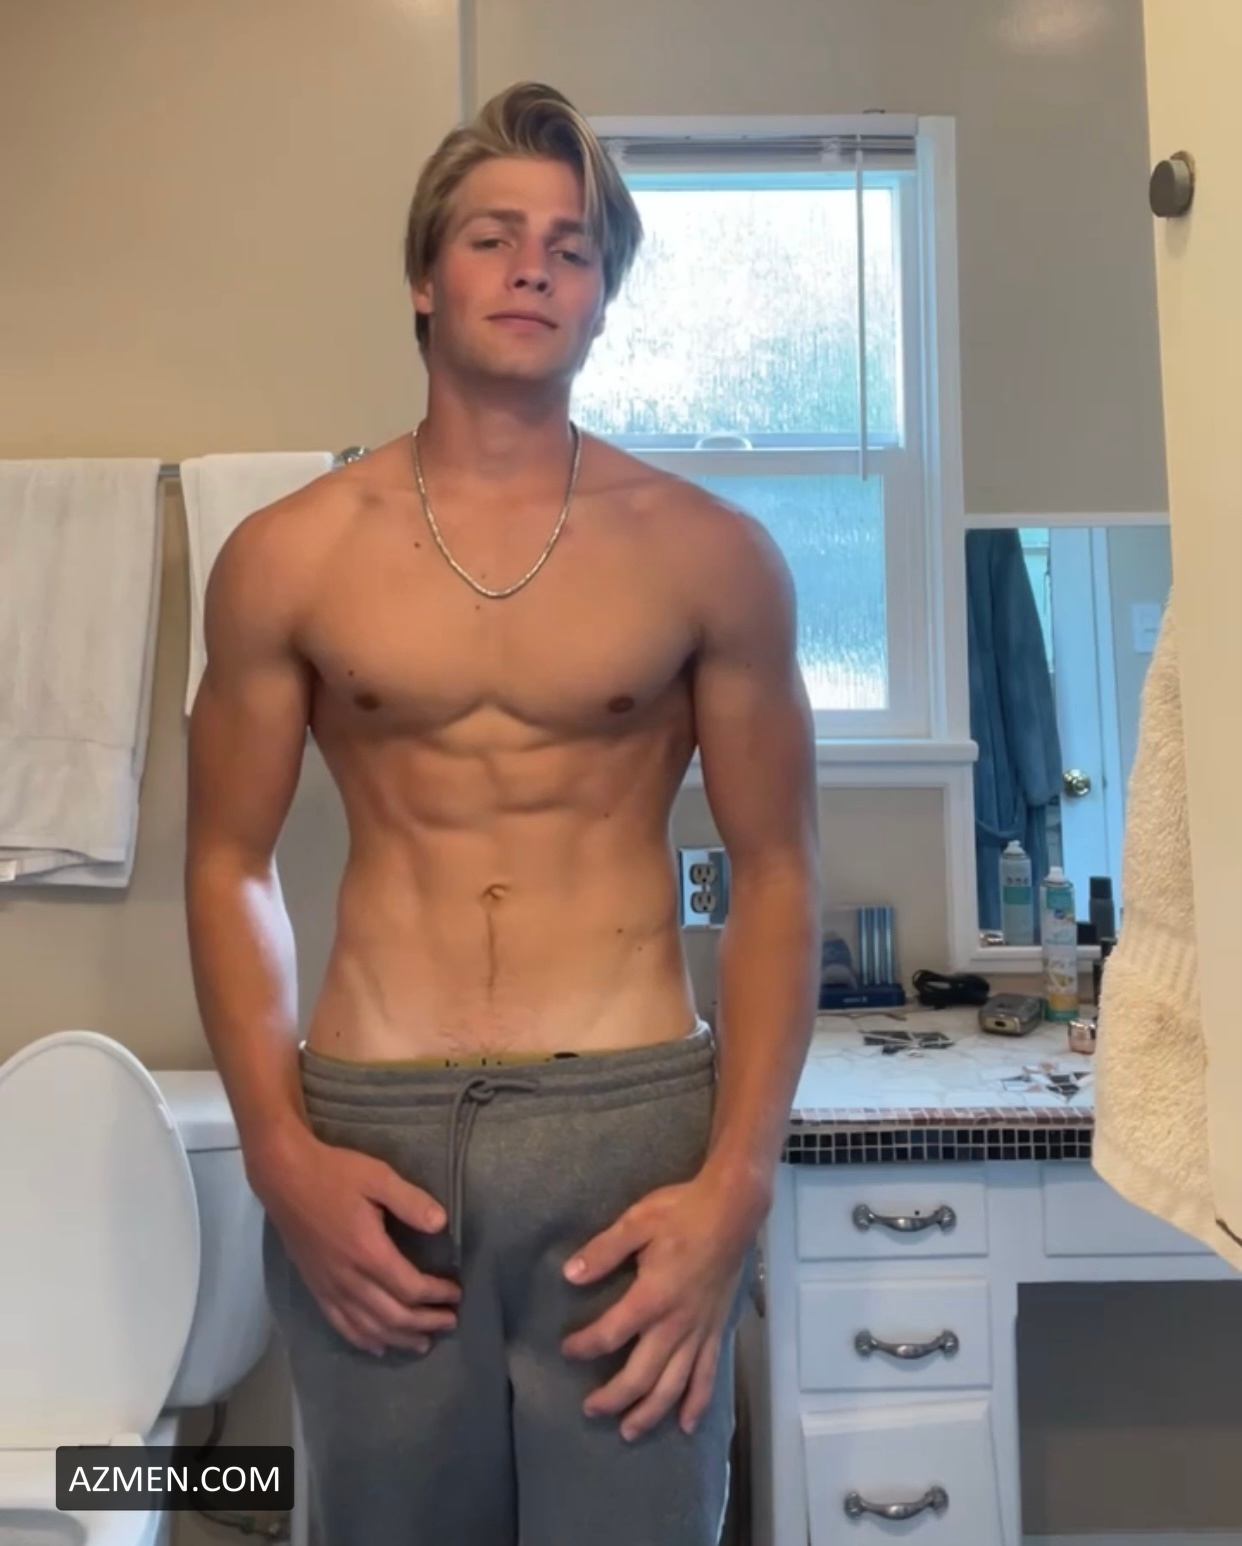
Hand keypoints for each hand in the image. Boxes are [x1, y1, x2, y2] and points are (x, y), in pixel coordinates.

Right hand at [252, 1130, 461, 1356]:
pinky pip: (340, 1324)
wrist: (284, 1177)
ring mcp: (329, 1287)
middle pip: (393, 1316)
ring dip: (399, 1339)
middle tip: (449, 1322)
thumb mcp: (378, 1177)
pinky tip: (377, 1347)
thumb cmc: (334, 1174)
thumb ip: (411, 1202)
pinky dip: (362, 1340)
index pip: (410, 1288)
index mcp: (368, 1252)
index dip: (437, 1295)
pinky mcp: (315, 1288)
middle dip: (425, 1322)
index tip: (456, 1294)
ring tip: (423, 1343)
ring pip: (368, 1327)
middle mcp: (349, 1278)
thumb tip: (442, 1224)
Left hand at [560, 1177, 754, 1441]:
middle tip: (590, 1410)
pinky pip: (708, 1376)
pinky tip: (686, 1424)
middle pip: (641, 1375)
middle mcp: (676, 1323)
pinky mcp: (716, 1330)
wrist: (733, 1210)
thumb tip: (569, 1275)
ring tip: (629, 1432)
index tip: (566, 1349)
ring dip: (650, 1412)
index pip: (611, 1334)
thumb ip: (603, 1251)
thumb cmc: (681, 1212)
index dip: (585, 1346)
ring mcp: (699, 1331)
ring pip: (674, 1386)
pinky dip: (697, 1403)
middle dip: (613, 1398)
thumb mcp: (637, 1222)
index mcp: (652, 1297)